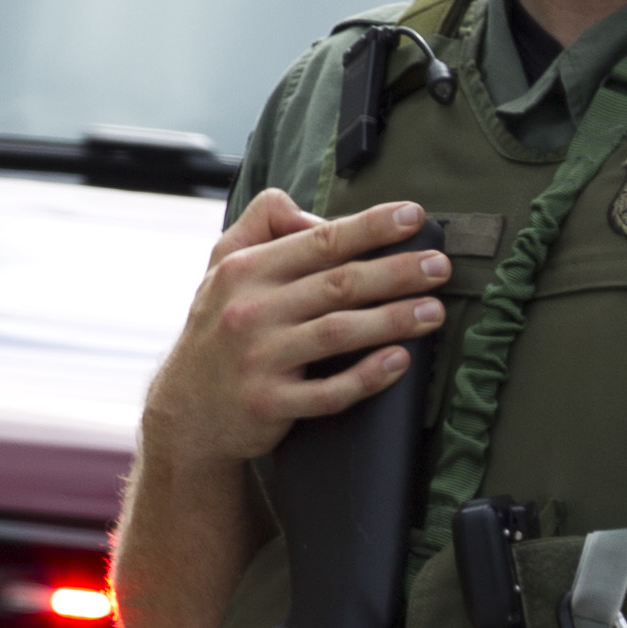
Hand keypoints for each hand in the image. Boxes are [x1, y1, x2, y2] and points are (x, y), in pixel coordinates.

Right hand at [144, 192, 445, 470]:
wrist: (186, 410)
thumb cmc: (220, 329)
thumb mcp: (222, 266)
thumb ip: (263, 225)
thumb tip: (317, 217)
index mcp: (245, 270)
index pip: (320, 241)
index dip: (370, 227)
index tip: (414, 217)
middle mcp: (250, 311)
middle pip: (338, 284)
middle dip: (396, 272)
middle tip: (440, 267)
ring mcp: (259, 360)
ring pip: (338, 333)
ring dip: (393, 320)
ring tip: (435, 311)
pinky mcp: (269, 404)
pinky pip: (328, 392)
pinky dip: (367, 376)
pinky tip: (400, 361)